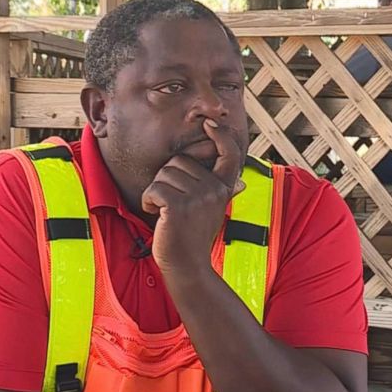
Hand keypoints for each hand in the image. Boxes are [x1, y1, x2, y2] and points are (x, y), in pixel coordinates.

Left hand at [141, 119, 244, 276]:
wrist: (188, 268)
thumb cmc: (194, 238)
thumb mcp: (212, 211)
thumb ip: (222, 192)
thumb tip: (242, 183)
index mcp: (224, 188)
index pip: (229, 154)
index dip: (221, 136)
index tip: (211, 123)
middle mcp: (215, 190)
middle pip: (179, 162)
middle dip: (167, 180)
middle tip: (173, 204)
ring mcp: (198, 198)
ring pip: (164, 174)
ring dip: (156, 192)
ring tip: (165, 213)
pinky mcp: (178, 207)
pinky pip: (154, 189)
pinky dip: (149, 202)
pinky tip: (158, 218)